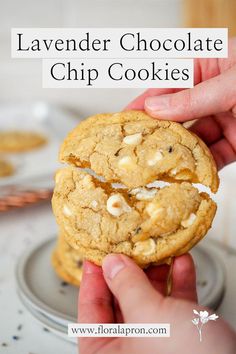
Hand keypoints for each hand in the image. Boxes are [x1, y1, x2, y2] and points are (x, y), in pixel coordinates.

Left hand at [78, 254, 235, 353]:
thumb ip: (127, 287)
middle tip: (130, 246)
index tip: (98, 253)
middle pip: (121, 300)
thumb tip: (112, 263)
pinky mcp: (181, 337)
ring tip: (158, 250)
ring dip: (157, 272)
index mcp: (107, 353)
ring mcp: (156, 342)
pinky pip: (174, 304)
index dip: (93, 278)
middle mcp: (129, 349)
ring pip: (149, 299)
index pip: (91, 309)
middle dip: (130, 270)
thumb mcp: (148, 317)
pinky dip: (178, 281)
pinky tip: (182, 263)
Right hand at [126, 38, 235, 169]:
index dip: (146, 101)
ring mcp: (225, 118)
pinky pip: (214, 156)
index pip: (170, 83)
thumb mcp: (231, 84)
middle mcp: (215, 93)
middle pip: (178, 114)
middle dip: (159, 131)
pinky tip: (188, 173)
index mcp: (212, 65)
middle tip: (136, 146)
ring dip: (178, 153)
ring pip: (194, 139)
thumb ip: (193, 98)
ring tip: (159, 164)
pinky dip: (202, 167)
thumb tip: (154, 107)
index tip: (126, 117)